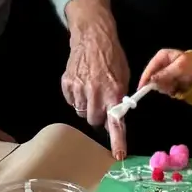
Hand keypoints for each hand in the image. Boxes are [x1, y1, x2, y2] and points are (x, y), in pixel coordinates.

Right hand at [61, 0, 128, 132]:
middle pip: (93, 120)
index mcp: (113, 91)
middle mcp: (95, 92)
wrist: (92, 36)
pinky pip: (71, 101)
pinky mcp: (66, 84)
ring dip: (86, 106)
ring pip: (80, 112)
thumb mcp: (124, 76)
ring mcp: (78, 88)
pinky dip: (75, 97)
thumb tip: (115, 115)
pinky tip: (81, 84)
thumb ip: (120, 97)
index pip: (115, 122)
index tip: (118, 155)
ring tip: (90, 90)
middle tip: (101, 103)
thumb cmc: (112, 56)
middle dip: (97, 115)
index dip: (117, 140)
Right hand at [138, 49, 191, 95]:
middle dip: (159, 83)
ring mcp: (163, 72)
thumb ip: (165, 73)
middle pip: (152, 77)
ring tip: (176, 84)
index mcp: (162, 56)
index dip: (145, 78)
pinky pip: (163, 87)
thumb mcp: (179, 68)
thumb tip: (152, 80)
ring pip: (157, 84)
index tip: (142, 88)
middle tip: (169, 86)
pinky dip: (169, 89)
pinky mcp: (167, 80)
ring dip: (165, 87)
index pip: (149, 68)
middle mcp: (161, 64)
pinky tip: (176, 86)